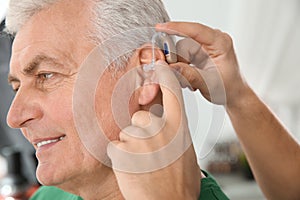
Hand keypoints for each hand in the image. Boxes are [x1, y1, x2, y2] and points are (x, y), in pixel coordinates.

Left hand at [107, 61, 200, 199]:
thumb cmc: (180, 181)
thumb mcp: (187, 150)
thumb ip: (176, 130)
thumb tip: (168, 118)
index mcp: (179, 126)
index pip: (171, 88)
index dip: (163, 75)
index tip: (158, 67)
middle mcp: (160, 127)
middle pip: (141, 114)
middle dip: (141, 129)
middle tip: (149, 149)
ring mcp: (140, 137)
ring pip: (128, 131)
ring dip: (131, 145)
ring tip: (142, 163)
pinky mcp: (122, 150)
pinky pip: (116, 145)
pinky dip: (121, 156)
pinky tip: (133, 169)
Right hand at [156, 22, 249, 105]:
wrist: (232, 94)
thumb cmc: (228, 88)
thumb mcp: (210, 84)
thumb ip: (190, 75)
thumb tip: (172, 68)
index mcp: (220, 43)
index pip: (196, 30)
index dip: (176, 27)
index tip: (160, 28)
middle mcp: (212, 41)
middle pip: (184, 41)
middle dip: (177, 58)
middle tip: (175, 72)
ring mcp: (204, 46)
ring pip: (180, 50)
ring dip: (179, 65)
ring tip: (188, 80)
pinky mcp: (198, 52)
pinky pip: (182, 55)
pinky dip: (181, 67)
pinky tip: (188, 77)